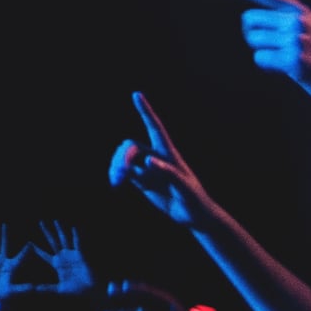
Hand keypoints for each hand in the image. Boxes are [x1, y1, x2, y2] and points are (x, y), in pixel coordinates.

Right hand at [0, 224, 25, 301]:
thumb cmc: (8, 295)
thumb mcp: (16, 291)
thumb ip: (24, 288)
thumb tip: (34, 287)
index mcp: (12, 265)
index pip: (19, 256)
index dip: (25, 250)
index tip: (30, 242)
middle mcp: (3, 260)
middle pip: (4, 244)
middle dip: (4, 234)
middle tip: (5, 224)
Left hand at [39, 218, 93, 294]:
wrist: (91, 291)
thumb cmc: (76, 290)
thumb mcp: (59, 289)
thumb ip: (47, 288)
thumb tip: (34, 289)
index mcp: (57, 264)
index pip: (45, 255)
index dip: (37, 249)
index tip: (29, 243)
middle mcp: (64, 257)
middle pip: (53, 241)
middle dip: (47, 232)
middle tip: (40, 222)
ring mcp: (72, 255)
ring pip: (64, 239)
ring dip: (60, 230)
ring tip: (55, 220)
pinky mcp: (81, 255)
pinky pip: (78, 243)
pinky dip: (76, 236)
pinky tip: (73, 228)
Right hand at [108, 92, 215, 228]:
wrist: (193, 216)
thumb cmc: (194, 199)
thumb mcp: (184, 187)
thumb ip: (168, 172)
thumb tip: (148, 160)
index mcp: (168, 154)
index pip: (155, 128)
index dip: (146, 111)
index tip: (137, 94)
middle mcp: (156, 157)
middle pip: (133, 146)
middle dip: (124, 156)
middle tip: (122, 172)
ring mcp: (148, 169)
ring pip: (126, 158)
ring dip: (118, 166)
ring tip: (116, 181)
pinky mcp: (143, 181)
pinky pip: (125, 172)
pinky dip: (117, 175)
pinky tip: (116, 183)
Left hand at [204, 0, 310, 112]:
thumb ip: (289, 1)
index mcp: (297, 11)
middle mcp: (296, 21)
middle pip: (248, 21)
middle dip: (253, 36)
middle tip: (273, 47)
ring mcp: (296, 40)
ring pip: (253, 42)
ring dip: (263, 54)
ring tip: (286, 60)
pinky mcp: (295, 61)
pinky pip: (260, 59)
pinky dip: (268, 67)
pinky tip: (288, 71)